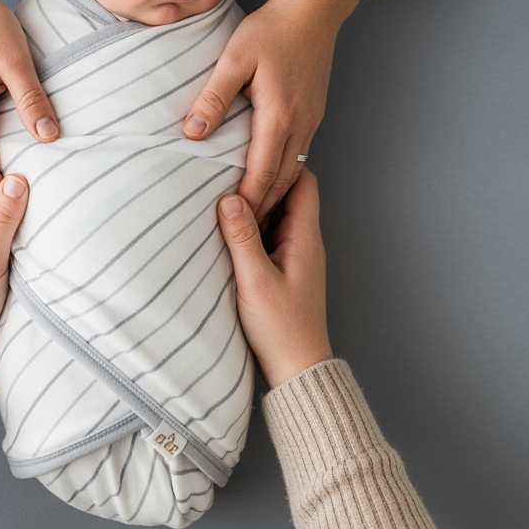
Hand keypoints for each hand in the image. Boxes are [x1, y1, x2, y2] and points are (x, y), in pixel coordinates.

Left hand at [183, 0, 360, 218]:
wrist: (313, 10)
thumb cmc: (271, 29)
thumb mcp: (235, 58)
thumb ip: (214, 96)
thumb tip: (194, 133)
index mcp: (278, 116)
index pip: (261, 173)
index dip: (246, 201)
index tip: (229, 221)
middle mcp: (300, 125)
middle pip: (281, 181)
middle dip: (262, 209)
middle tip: (243, 233)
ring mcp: (311, 122)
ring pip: (294, 171)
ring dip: (276, 195)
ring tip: (255, 216)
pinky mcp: (313, 114)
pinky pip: (299, 155)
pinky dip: (285, 175)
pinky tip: (271, 180)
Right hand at [217, 168, 331, 387]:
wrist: (296, 370)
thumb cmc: (282, 330)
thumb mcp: (255, 280)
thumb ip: (242, 238)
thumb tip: (229, 198)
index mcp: (305, 238)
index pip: (303, 181)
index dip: (279, 166)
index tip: (249, 159)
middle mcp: (304, 242)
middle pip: (288, 195)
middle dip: (261, 182)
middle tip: (229, 174)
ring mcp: (294, 256)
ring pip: (276, 215)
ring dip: (254, 207)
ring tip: (223, 199)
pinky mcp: (282, 270)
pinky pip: (268, 236)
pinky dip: (250, 229)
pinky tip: (228, 233)